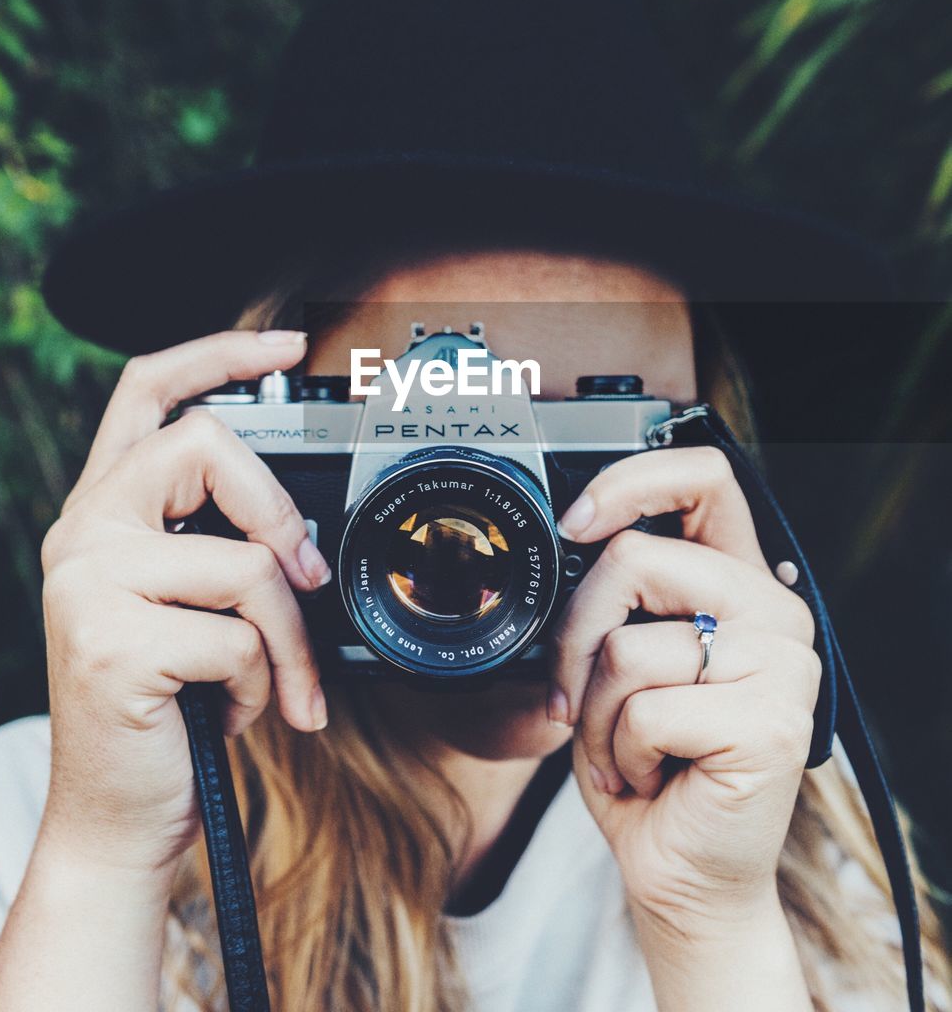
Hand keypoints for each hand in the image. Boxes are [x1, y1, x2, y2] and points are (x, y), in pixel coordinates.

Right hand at [39, 329, 329, 875]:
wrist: (116, 815)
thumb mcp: (188, 607)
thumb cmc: (167, 706)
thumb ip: (215, 545)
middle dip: (279, 512)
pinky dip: (263, 683)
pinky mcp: (111, 644)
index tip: (285, 345)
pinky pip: (240, 637)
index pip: (148, 391)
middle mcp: (83, 532)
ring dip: (287, 637)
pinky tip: (229, 712)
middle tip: (301, 576)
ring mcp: (88, 585)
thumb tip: (295, 530)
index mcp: (103, 511)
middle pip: (206, 446)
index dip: (217, 352)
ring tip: (271, 682)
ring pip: (246, 561)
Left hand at [549, 445, 819, 930]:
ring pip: (629, 645)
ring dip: (596, 714)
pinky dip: (620, 754)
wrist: (683, 872)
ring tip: (628, 750)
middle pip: (637, 558)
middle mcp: (773, 611)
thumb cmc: (645, 761)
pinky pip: (646, 711)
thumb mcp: (621, 663)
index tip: (575, 520)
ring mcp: (782, 666)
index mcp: (738, 583)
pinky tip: (651, 777)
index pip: (706, 480)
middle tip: (573, 693)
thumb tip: (570, 537)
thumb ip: (618, 600)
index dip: (633, 481)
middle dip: (577, 633)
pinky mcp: (772, 723)